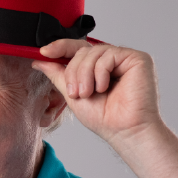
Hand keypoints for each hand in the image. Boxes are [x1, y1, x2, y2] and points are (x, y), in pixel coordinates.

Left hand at [32, 39, 162, 146]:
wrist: (124, 130)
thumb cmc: (104, 117)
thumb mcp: (72, 93)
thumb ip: (58, 74)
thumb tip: (40, 61)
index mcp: (98, 67)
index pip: (77, 49)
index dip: (60, 47)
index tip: (44, 52)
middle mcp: (112, 60)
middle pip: (82, 50)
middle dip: (72, 72)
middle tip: (75, 93)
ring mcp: (125, 58)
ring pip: (92, 53)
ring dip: (84, 75)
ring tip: (87, 94)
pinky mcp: (137, 59)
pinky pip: (108, 55)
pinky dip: (100, 73)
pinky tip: (104, 88)